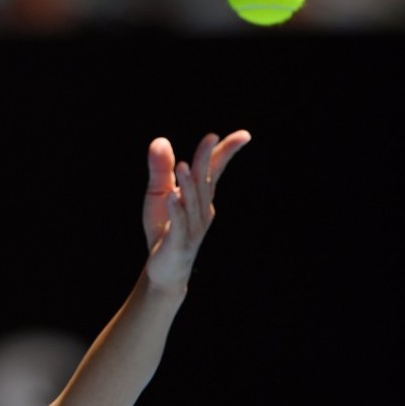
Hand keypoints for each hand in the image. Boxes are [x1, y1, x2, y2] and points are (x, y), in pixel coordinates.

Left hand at [142, 129, 251, 290]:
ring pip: (192, 202)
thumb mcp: (160, 195)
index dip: (227, 152)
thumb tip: (160, 140)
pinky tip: (172, 196)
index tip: (244, 135)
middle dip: (206, 159)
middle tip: (211, 137)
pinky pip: (179, 225)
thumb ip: (161, 169)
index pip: (215, 170)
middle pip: (204, 181)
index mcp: (200, 197)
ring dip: (188, 183)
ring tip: (182, 164)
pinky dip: (176, 210)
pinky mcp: (178, 243)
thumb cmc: (165, 229)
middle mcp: (202, 210)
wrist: (165, 271)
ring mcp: (193, 228)